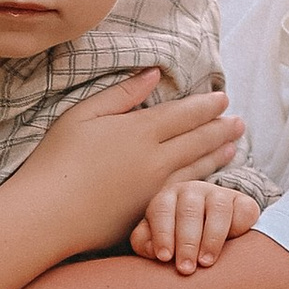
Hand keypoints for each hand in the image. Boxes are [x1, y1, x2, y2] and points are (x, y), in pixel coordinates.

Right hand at [16, 75, 247, 255]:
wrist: (48, 214)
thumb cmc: (57, 160)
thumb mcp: (83, 115)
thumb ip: (122, 94)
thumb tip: (153, 74)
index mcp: (140, 131)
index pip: (184, 114)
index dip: (206, 105)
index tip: (223, 98)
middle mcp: (155, 159)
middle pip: (198, 140)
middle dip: (221, 128)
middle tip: (240, 121)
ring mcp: (155, 189)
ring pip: (197, 168)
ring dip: (218, 154)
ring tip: (234, 146)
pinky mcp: (149, 213)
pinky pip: (185, 193)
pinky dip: (202, 182)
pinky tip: (209, 178)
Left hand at [131, 179, 260, 275]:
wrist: (209, 229)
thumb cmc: (175, 239)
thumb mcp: (156, 239)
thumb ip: (146, 243)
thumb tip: (153, 251)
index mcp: (167, 198)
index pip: (161, 211)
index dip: (162, 234)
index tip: (164, 258)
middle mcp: (192, 191)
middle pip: (189, 211)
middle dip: (187, 242)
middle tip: (186, 268)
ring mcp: (219, 194)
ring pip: (218, 209)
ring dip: (212, 237)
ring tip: (206, 262)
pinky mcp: (243, 202)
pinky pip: (243, 210)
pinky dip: (239, 226)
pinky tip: (233, 244)